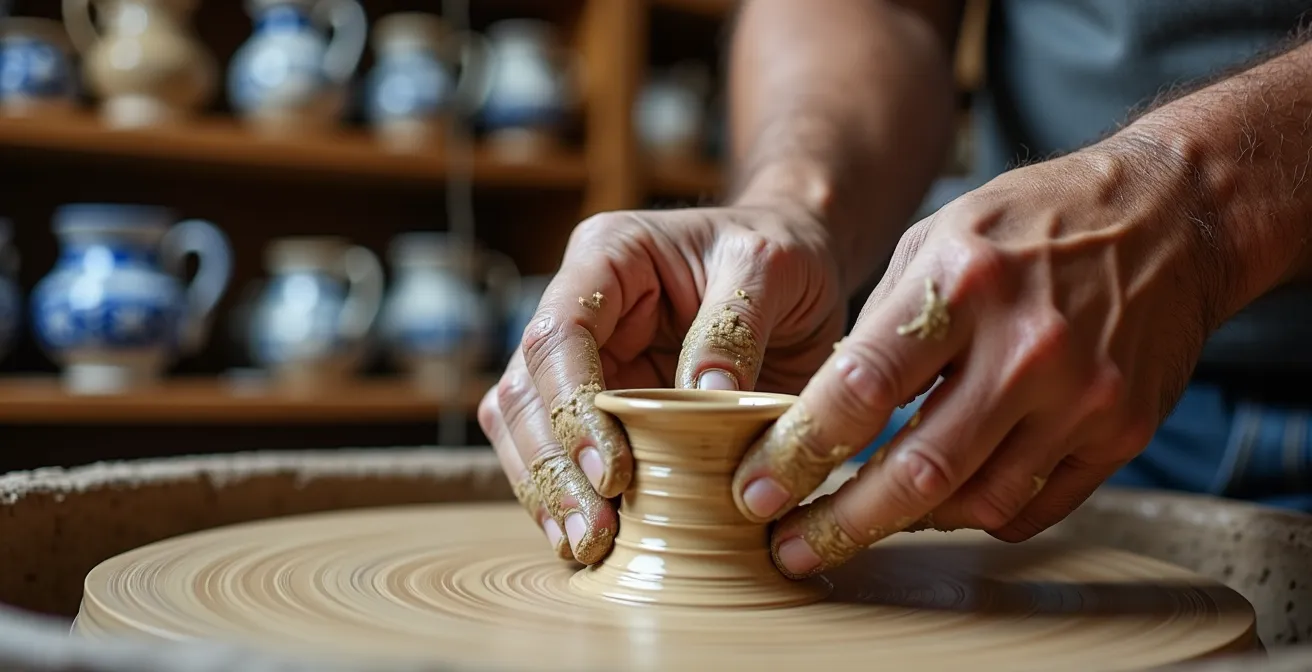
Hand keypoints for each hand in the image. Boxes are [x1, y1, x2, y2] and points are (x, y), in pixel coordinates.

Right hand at [478, 199, 846, 563]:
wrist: (795, 258)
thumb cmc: (779, 252)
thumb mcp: (770, 269)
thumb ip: (735, 326)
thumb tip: (705, 399)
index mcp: (607, 256)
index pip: (559, 333)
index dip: (572, 405)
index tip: (611, 471)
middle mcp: (579, 305)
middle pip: (526, 388)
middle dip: (551, 465)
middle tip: (594, 531)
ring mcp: (585, 356)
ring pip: (524, 425)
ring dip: (547, 488)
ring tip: (584, 545)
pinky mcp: (602, 401)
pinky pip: (559, 450)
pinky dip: (567, 494)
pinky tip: (590, 540)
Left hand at [731, 135, 1218, 578]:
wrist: (1173, 217)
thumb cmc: (1035, 222)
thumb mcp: (938, 237)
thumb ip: (882, 322)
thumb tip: (828, 407)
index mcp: (962, 283)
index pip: (861, 387)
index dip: (798, 450)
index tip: (758, 488)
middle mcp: (1026, 345)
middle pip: (918, 468)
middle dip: (841, 521)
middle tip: (791, 547)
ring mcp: (1081, 395)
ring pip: (975, 502)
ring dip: (908, 521)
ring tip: (865, 518)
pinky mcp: (1121, 429)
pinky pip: (1033, 506)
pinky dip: (976, 513)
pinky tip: (943, 503)